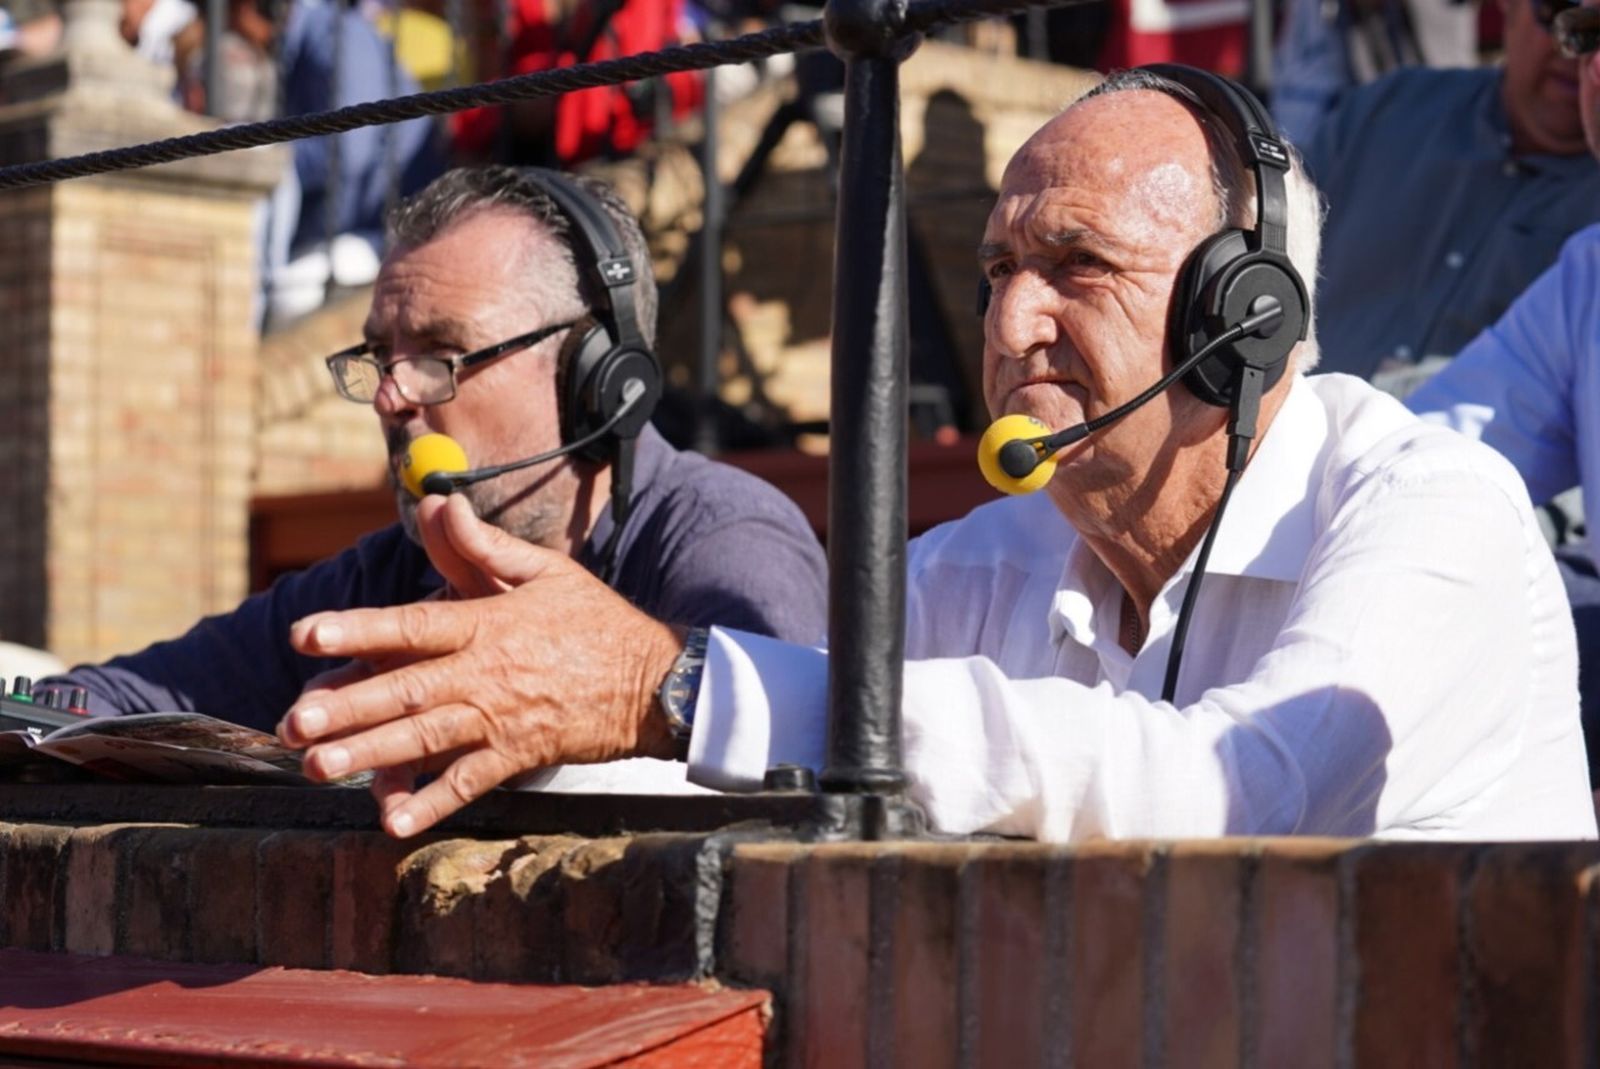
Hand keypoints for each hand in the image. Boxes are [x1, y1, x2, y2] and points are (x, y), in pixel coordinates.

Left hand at [277, 495, 681, 837]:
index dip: (358, 629)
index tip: (305, 634)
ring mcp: (501, 719)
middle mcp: (486, 672)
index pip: (412, 623)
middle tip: (293, 721)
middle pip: (406, 689)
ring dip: (370, 754)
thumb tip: (441, 503)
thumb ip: (485, 546)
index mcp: (487, 622)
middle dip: (346, 706)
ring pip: (426, 738)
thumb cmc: (595, 621)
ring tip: (318, 768)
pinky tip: (392, 822)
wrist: (655, 681)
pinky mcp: (518, 755)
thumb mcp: (546, 571)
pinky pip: (469, 783)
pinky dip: (432, 803)